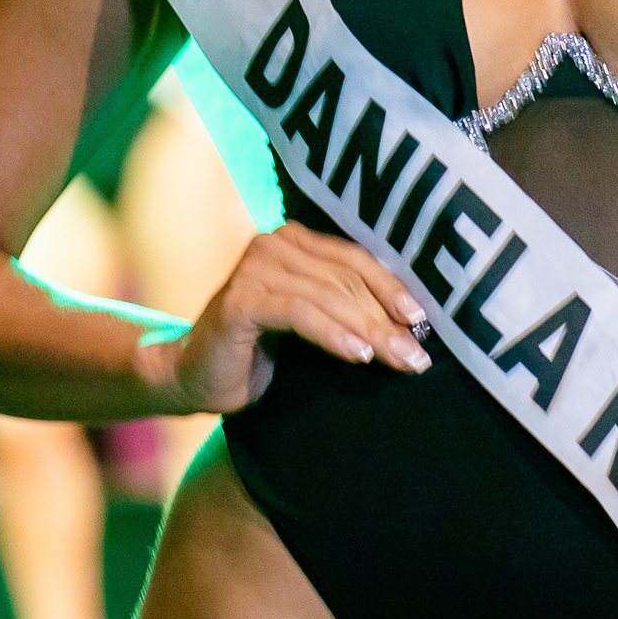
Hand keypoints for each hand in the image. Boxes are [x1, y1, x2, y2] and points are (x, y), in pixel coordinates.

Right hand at [151, 223, 430, 415]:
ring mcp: (254, 268)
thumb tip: (411, 323)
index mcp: (295, 241)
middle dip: (386, 319)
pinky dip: (333, 334)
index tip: (422, 321)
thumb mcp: (312, 324)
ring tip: (399, 360)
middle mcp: (273, 244)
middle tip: (418, 354)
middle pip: (346, 279)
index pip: (355, 260)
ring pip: (328, 296)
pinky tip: (358, 356)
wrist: (196, 377)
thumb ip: (347, 309)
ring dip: (369, 330)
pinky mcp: (240, 300)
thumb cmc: (260, 352)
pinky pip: (299, 314)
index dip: (392, 288)